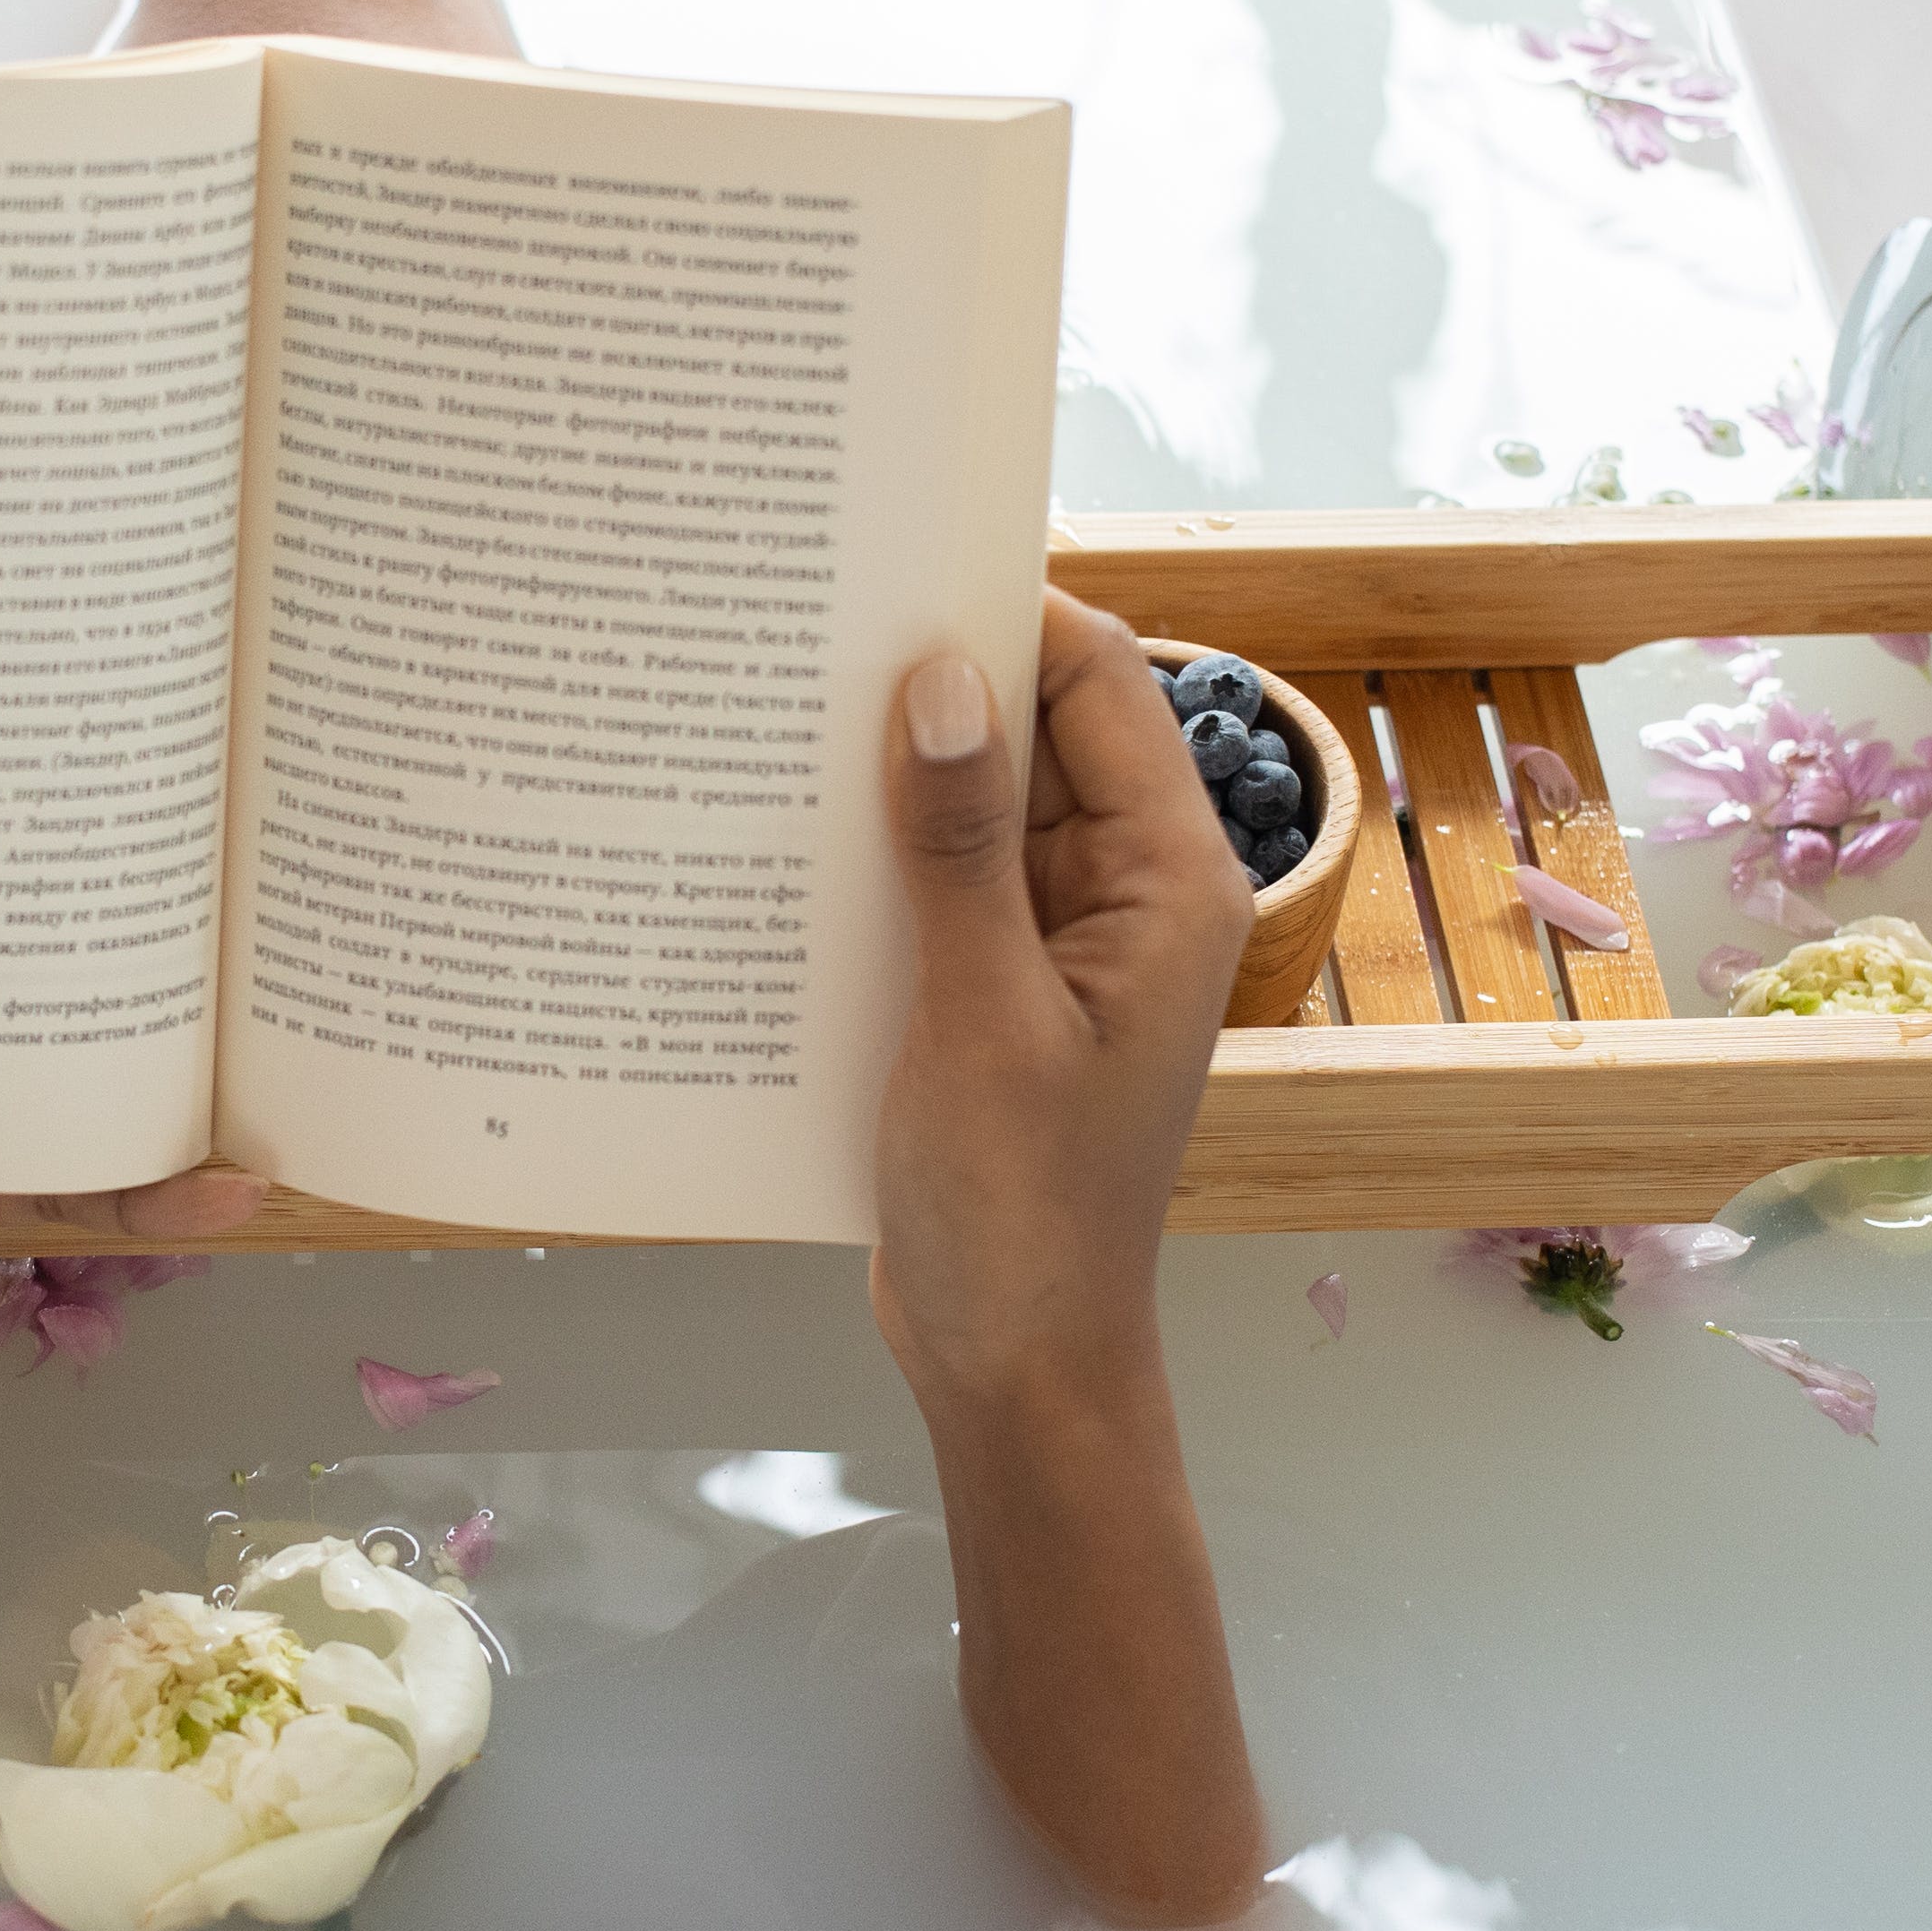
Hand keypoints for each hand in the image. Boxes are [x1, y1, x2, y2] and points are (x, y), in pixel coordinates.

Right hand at [868, 587, 1266, 1925]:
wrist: (1017, 1368)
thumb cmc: (1021, 1216)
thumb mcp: (977, 1020)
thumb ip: (955, 848)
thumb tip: (936, 681)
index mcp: (1167, 883)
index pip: (1095, 681)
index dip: (998, 612)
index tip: (884, 562)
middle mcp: (1125, 892)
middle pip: (1030, 729)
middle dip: (925, 684)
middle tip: (795, 628)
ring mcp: (1059, 942)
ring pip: (972, 805)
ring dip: (885, 776)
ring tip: (764, 721)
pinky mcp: (994, 990)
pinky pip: (938, 884)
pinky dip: (871, 861)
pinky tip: (773, 849)